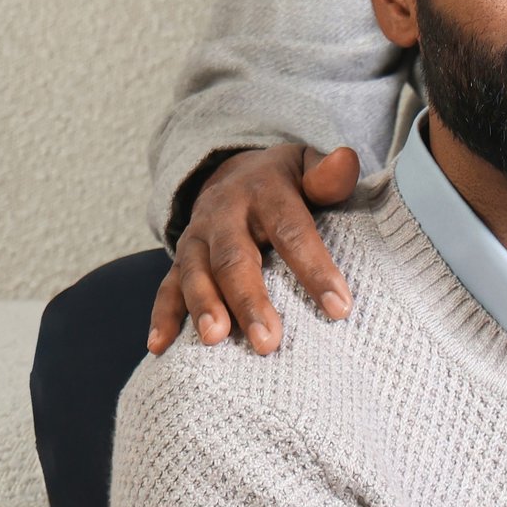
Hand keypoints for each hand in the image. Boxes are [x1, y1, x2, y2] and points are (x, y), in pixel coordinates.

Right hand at [146, 141, 362, 357]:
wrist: (236, 172)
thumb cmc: (287, 182)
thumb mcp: (308, 166)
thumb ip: (329, 173)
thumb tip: (345, 160)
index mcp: (265, 192)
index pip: (292, 231)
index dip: (314, 268)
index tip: (339, 307)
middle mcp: (225, 214)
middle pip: (235, 258)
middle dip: (249, 300)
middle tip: (268, 342)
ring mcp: (198, 237)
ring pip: (195, 272)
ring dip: (203, 306)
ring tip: (215, 340)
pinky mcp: (180, 258)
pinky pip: (166, 287)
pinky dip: (162, 317)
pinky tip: (161, 347)